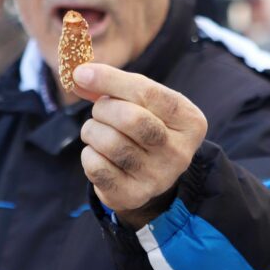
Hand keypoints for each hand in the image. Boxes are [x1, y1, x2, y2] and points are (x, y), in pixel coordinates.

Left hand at [72, 63, 207, 228]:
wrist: (150, 173)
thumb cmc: (145, 125)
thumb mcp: (142, 100)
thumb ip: (114, 85)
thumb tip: (79, 75)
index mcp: (190, 121)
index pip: (147, 92)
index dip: (109, 80)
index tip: (81, 74)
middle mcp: (180, 152)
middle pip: (130, 119)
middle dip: (103, 109)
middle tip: (99, 111)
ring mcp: (158, 177)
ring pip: (110, 143)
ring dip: (92, 131)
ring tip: (97, 132)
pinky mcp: (134, 195)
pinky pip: (96, 167)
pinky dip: (89, 155)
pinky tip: (98, 154)